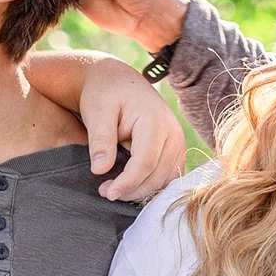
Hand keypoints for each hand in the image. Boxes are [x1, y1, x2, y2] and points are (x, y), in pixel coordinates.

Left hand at [81, 58, 187, 202]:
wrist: (118, 81)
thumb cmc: (105, 94)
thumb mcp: (97, 112)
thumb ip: (100, 140)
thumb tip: (99, 170)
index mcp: (155, 120)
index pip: (145, 162)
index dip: (127, 182)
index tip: (107, 194)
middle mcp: (173, 132)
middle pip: (157, 175)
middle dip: (132, 190)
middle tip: (105, 192)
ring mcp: (178, 142)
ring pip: (165, 180)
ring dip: (141, 191)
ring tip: (114, 188)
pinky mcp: (176, 150)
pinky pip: (168, 176)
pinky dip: (150, 185)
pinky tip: (129, 185)